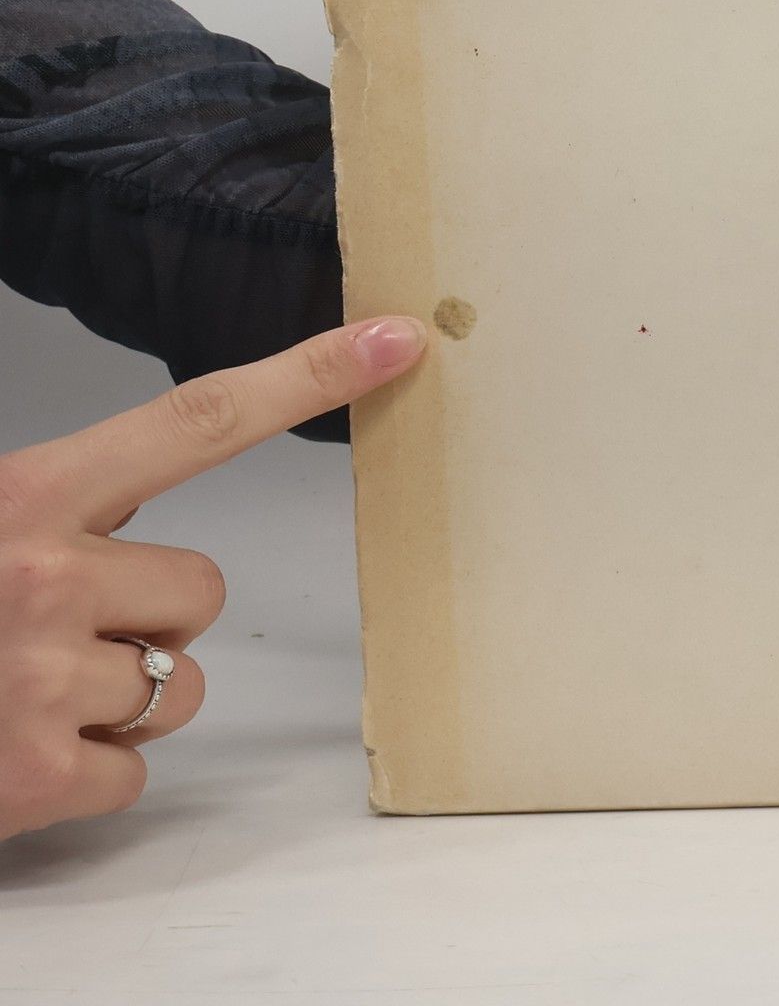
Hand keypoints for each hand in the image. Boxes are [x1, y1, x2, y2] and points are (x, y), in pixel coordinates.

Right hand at [0, 316, 424, 841]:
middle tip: (50, 629)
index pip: (199, 419)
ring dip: (121, 695)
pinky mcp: (33, 782)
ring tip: (22, 693)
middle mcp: (41, 577)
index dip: (308, 376)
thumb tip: (123, 499)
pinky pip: (135, 768)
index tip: (397, 340)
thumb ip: (50, 505)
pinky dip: (86, 773)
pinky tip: (16, 753)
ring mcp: (41, 682)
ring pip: (176, 683)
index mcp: (23, 496)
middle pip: (200, 588)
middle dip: (147, 614)